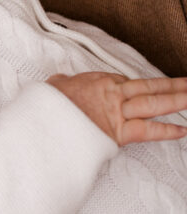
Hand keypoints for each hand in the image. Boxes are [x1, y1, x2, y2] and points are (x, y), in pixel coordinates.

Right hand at [48, 71, 186, 145]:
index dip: (145, 86)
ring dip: (178, 99)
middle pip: (150, 88)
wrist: (41, 121)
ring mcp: (117, 112)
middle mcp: (112, 93)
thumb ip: (62, 84)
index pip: (129, 83)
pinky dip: (166, 130)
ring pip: (154, 103)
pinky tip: (183, 130)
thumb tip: (60, 82)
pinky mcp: (118, 132)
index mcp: (99, 81)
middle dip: (175, 86)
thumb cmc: (46, 106)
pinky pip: (148, 130)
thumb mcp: (54, 87)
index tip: (158, 87)